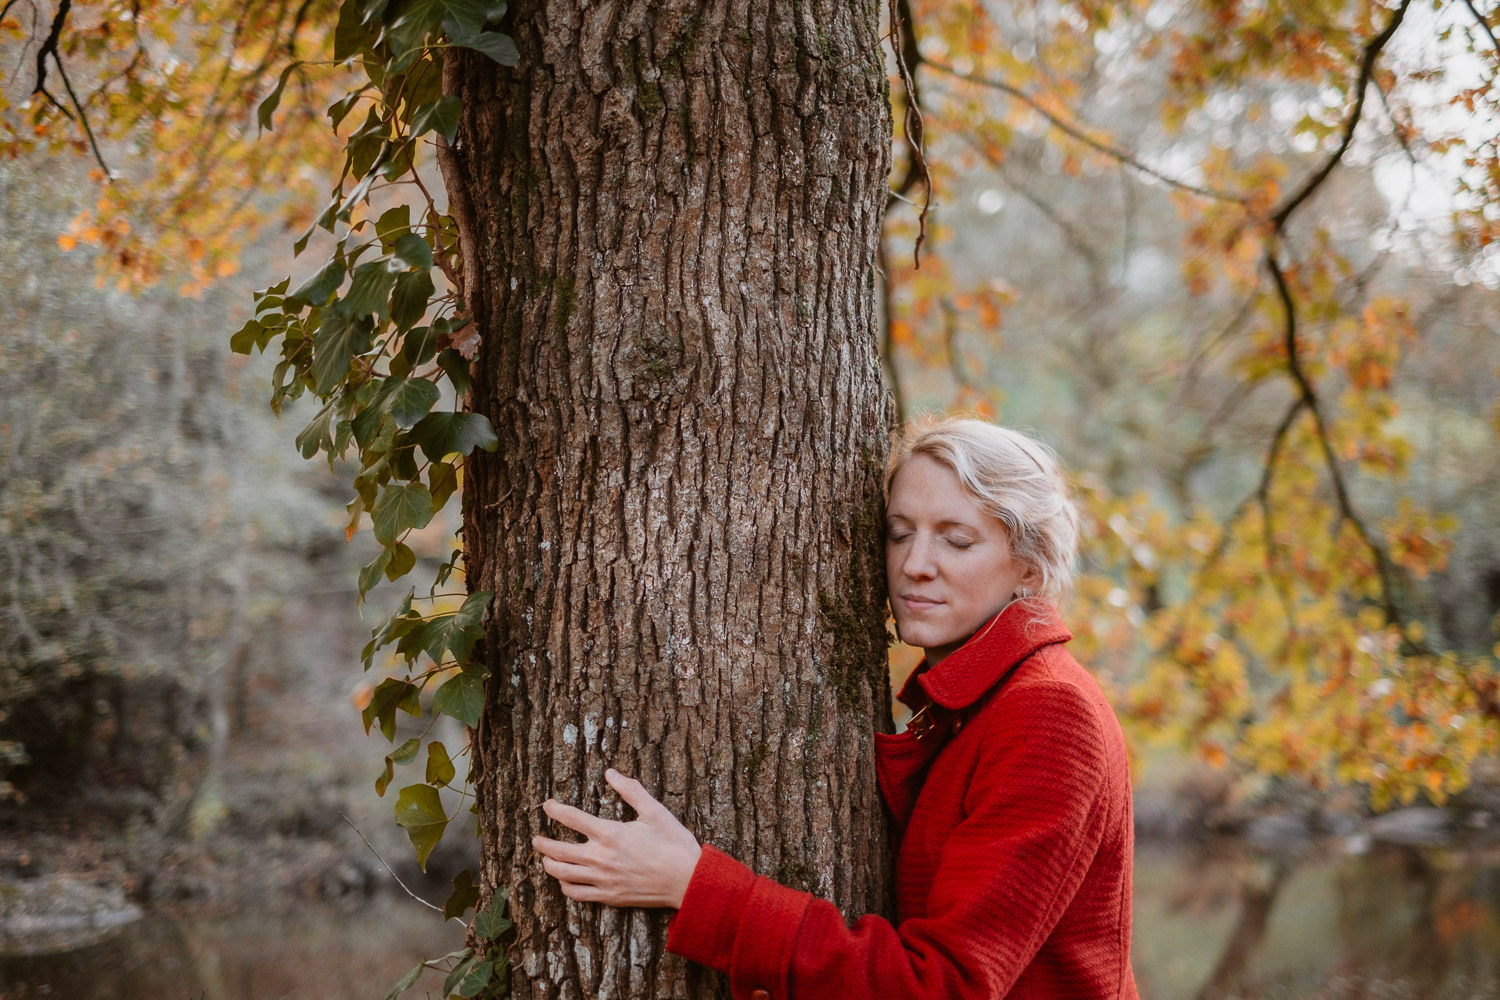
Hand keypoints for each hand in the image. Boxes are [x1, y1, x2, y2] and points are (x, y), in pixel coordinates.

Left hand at [533, 768, 702, 908]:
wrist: (688, 880)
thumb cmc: (674, 843)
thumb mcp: (655, 811)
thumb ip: (631, 790)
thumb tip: (611, 773)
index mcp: (611, 834)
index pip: (572, 819)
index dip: (555, 810)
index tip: (546, 805)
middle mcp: (602, 858)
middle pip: (560, 851)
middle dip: (543, 843)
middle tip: (536, 838)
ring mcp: (604, 880)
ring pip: (564, 875)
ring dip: (549, 865)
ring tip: (544, 859)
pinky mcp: (610, 896)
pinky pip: (578, 895)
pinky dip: (566, 887)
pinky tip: (564, 882)